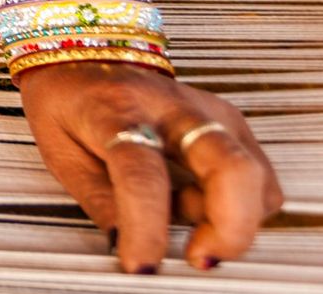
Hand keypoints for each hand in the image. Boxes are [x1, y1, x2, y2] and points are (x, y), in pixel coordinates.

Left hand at [19, 61, 282, 272]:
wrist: (84, 53)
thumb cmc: (70, 103)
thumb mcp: (62, 152)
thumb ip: (100, 203)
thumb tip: (128, 252)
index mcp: (118, 112)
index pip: (142, 174)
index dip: (146, 228)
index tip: (142, 269)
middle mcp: (175, 107)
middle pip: (231, 167)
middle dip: (231, 228)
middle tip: (199, 258)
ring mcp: (211, 111)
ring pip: (256, 177)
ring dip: (233, 219)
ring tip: (186, 218)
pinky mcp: (232, 122)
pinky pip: (260, 178)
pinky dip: (242, 206)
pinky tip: (202, 202)